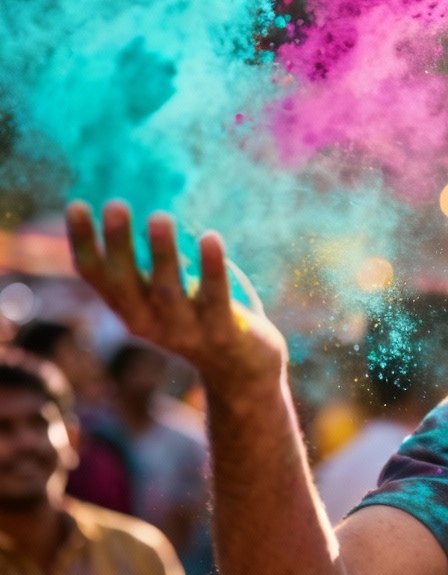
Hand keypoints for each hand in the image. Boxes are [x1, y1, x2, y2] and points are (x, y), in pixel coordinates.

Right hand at [66, 200, 286, 394]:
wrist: (241, 370)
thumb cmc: (195, 319)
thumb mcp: (159, 298)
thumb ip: (141, 269)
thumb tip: (118, 214)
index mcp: (129, 309)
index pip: (95, 276)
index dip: (83, 242)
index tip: (78, 205)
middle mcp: (150, 323)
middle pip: (125, 283)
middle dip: (118, 244)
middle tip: (116, 204)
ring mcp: (186, 330)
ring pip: (168, 291)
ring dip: (162, 253)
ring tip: (160, 216)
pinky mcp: (223, 332)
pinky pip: (216, 297)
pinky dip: (212, 267)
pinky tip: (210, 236)